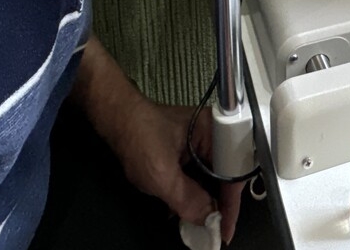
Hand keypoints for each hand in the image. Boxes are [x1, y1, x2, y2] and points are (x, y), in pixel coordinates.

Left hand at [97, 93, 242, 243]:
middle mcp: (213, 135)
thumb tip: (208, 220)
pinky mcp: (189, 150)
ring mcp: (201, 142)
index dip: (230, 204)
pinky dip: (196, 193)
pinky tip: (189, 209)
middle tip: (215, 229)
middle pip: (226, 176)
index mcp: (214, 130)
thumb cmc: (137, 135)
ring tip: (203, 223)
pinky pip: (201, 175)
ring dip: (207, 201)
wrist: (116, 120)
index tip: (225, 228)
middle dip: (220, 204)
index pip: (233, 173)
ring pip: (213, 178)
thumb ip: (187, 199)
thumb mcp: (162, 174)